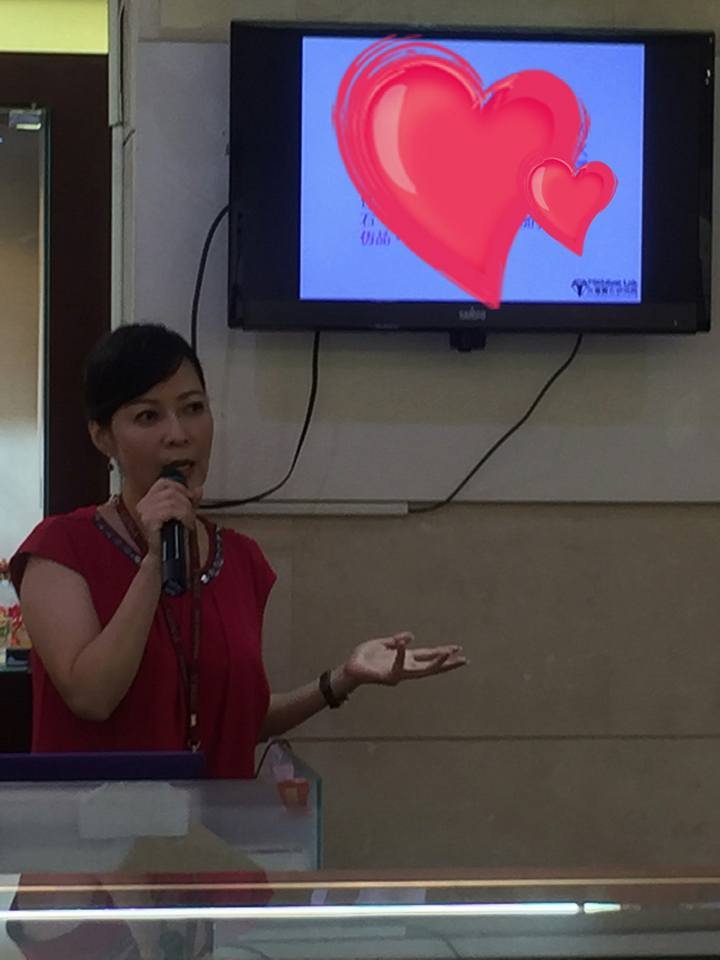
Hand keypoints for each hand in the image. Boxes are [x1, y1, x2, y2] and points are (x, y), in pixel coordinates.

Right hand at [135, 478, 202, 557]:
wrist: (165, 555)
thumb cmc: (172, 536)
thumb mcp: (184, 513)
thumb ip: (191, 500)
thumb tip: (198, 489)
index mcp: (148, 500)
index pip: (163, 482)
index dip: (180, 487)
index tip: (189, 497)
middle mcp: (144, 504)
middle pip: (170, 491)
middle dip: (186, 501)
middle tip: (190, 514)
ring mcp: (145, 512)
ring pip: (172, 500)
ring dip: (186, 510)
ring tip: (188, 521)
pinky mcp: (149, 521)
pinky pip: (170, 510)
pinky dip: (183, 516)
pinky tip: (185, 524)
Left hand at [340, 632, 466, 688]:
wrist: (349, 669)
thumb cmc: (364, 658)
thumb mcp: (382, 644)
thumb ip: (396, 640)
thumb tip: (411, 636)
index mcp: (405, 659)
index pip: (428, 656)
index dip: (443, 653)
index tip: (458, 649)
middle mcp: (405, 668)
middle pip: (431, 667)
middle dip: (448, 664)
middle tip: (465, 660)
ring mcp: (398, 673)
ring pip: (421, 670)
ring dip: (435, 661)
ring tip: (448, 652)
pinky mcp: (387, 676)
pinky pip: (396, 664)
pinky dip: (400, 653)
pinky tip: (404, 643)